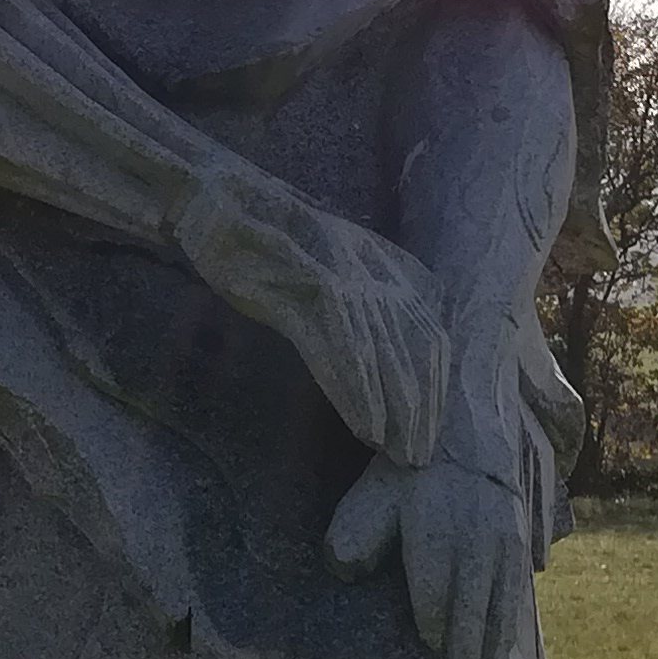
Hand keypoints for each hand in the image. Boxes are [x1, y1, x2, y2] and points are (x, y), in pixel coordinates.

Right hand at [178, 165, 448, 466]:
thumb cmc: (271, 238)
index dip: (436, 390)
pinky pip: (341, 353)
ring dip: (394, 412)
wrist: (221, 200)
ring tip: (396, 453)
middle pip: (416, 353)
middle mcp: (375, 271)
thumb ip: (374, 292)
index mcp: (390, 264)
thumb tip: (402, 342)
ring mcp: (342, 281)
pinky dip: (357, 395)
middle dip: (422, 413)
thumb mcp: (338, 258)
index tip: (434, 431)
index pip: (432, 336)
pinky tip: (363, 428)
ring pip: (384, 359)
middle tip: (418, 458)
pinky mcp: (306, 293)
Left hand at [325, 443, 529, 658]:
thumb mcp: (371, 496)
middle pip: (472, 607)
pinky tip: (505, 639)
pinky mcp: (520, 538)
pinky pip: (518, 586)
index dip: (434, 627)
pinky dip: (512, 616)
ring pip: (501, 602)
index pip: (435, 596)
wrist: (461, 432)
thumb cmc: (406, 474)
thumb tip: (342, 569)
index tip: (432, 646)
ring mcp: (502, 541)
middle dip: (468, 646)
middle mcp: (473, 541)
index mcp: (433, 534)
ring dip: (494, 639)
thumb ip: (355, 534)